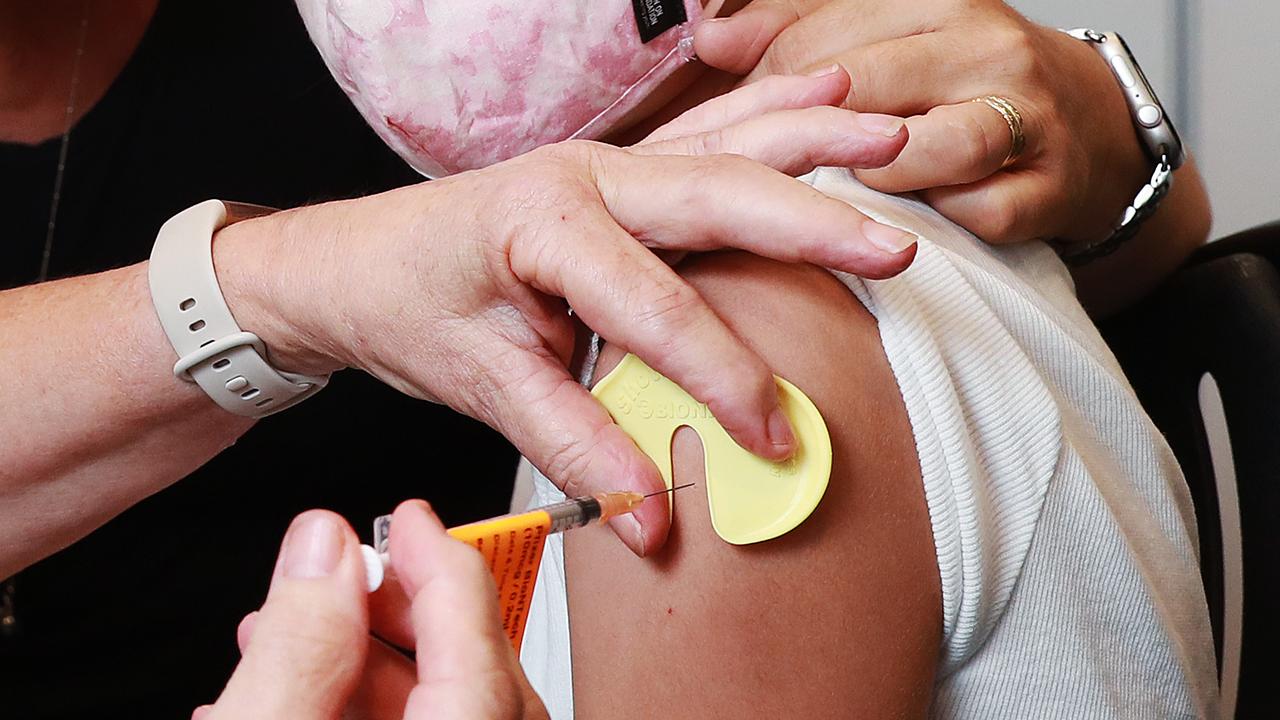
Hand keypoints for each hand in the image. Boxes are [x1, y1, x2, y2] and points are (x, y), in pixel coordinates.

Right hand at [197, 502, 545, 719]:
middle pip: (476, 672)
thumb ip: (299, 647)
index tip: (412, 519)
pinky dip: (367, 711)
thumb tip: (325, 546)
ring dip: (370, 664)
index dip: (440, 560)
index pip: (479, 638)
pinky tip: (296, 695)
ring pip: (448, 710)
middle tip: (348, 572)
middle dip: (403, 610)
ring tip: (290, 634)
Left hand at [216, 73, 914, 555]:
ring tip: (893, 136)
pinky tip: (824, 88)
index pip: (657, 308)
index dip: (723, 378)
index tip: (776, 438)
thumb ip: (571, 442)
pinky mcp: (616, 173)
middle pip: (717, 193)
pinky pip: (707, 133)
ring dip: (812, 138)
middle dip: (812, 223)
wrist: (351, 263)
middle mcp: (583, 175)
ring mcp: (604, 163)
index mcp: (544, 222)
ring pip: (726, 141)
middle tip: (893, 250)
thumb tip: (650, 512)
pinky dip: (770, 112)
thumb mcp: (480, 383)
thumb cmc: (406, 310)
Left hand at [695, 0, 1151, 245]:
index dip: (767, 90)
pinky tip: (915, 224)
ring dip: (872, 179)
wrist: (1088, 133)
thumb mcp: (888, 42)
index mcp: (937, 2)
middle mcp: (985, 48)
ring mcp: (1024, 118)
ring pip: (920, 150)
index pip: (819, 38)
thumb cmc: (963, 89)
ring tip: (849, 191)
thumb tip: (710, 41)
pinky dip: (936, 224)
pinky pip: (972, 215)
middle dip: (806, 139)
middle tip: (774, 174)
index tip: (749, 125)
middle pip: (860, 89)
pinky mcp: (1047, 189)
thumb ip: (797, 33)